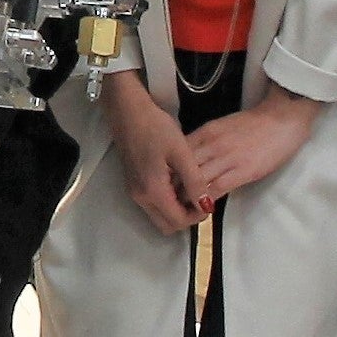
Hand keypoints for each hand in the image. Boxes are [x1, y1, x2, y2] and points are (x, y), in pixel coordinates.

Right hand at [102, 75, 200, 235]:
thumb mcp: (181, 153)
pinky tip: (178, 181)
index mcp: (153, 191)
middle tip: (201, 197)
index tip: (209, 200)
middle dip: (187, 217)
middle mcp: (141, 197)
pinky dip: (168, 201)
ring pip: (160, 216)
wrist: (127, 112)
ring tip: (191, 187)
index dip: (197, 216)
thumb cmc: (155, 128)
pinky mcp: (134, 184)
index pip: (178, 221)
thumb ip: (195, 182)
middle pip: (167, 225)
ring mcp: (135, 191)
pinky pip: (153, 204)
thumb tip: (206, 205)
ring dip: (177, 209)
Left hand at [180, 91, 319, 209]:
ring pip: (197, 181)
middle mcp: (211, 145)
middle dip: (173, 186)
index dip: (168, 171)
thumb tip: (190, 159)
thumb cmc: (254, 124)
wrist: (282, 119)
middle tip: (166, 201)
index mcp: (205, 133)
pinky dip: (207, 200)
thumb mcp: (222, 127)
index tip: (162, 184)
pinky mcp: (243, 171)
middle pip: (182, 169)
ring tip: (180, 210)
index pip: (177, 154)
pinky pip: (218, 189)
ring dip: (187, 197)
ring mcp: (227, 158)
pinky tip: (202, 209)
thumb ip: (205, 142)